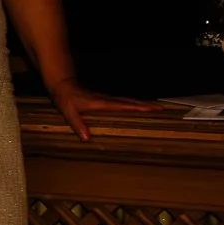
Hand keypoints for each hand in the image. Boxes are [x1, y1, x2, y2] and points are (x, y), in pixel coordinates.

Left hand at [46, 80, 171, 141]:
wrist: (62, 85)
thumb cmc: (65, 99)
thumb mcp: (69, 113)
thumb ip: (77, 125)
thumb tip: (87, 139)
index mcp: (100, 103)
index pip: (122, 105)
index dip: (136, 107)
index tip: (150, 109)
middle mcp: (106, 99)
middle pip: (129, 102)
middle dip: (145, 105)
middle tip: (161, 109)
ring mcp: (106, 98)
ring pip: (127, 100)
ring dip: (141, 103)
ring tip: (155, 107)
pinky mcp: (104, 98)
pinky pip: (122, 101)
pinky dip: (132, 103)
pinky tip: (137, 107)